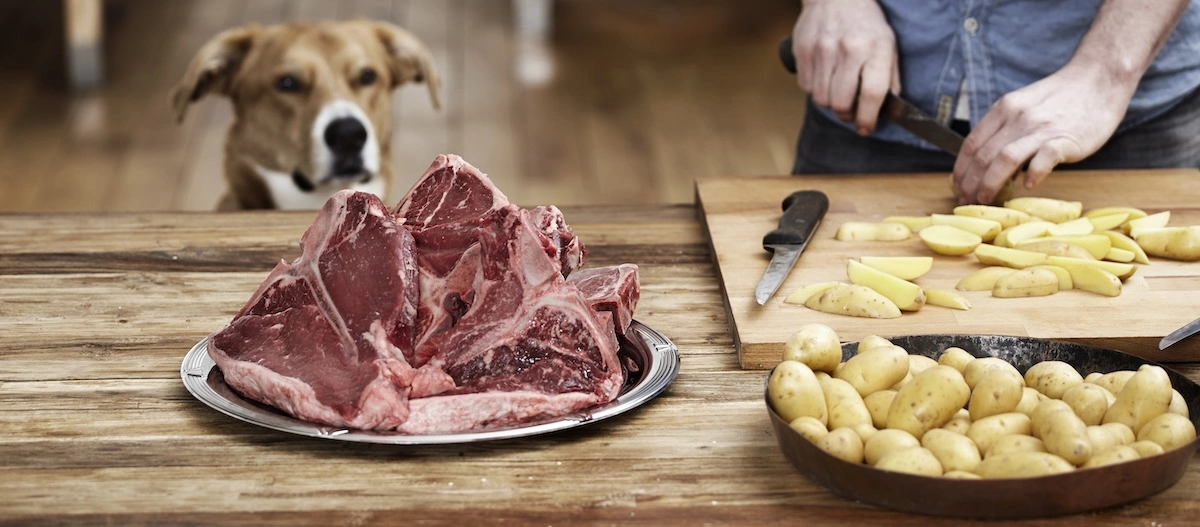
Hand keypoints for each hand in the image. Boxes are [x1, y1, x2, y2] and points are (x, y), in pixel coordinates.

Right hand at [792, 0, 900, 135]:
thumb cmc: (866, 24)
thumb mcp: (888, 45)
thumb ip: (889, 78)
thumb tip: (887, 110)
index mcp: (875, 48)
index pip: (872, 94)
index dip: (868, 118)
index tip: (866, 128)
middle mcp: (848, 50)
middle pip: (841, 103)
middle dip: (846, 115)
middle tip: (850, 113)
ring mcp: (822, 50)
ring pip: (821, 99)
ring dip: (829, 103)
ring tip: (837, 93)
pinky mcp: (803, 50)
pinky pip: (805, 87)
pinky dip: (815, 90)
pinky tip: (823, 78)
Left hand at [951, 64, 1133, 204]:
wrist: (1099, 78)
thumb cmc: (1062, 97)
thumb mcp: (1023, 105)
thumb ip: (1005, 128)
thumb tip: (987, 161)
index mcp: (1004, 109)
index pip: (971, 144)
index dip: (960, 170)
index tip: (957, 187)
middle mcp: (1017, 118)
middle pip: (983, 156)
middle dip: (970, 183)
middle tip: (966, 202)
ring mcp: (1041, 128)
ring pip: (1004, 159)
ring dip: (990, 184)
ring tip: (986, 200)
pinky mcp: (1065, 138)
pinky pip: (1043, 159)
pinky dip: (1032, 174)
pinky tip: (1028, 186)